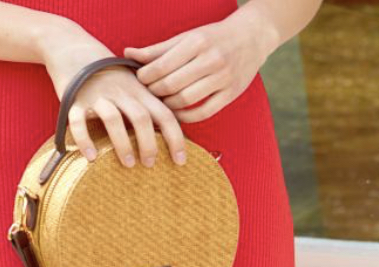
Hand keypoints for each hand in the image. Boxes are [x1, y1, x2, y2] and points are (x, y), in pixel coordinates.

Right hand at [38, 21, 186, 167]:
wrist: (75, 51)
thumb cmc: (111, 77)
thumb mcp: (134, 86)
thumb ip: (150, 107)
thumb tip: (171, 139)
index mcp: (140, 91)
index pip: (165, 115)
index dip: (175, 138)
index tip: (180, 161)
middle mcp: (121, 93)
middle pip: (141, 118)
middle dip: (149, 144)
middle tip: (150, 164)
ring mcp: (97, 96)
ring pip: (113, 119)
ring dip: (123, 144)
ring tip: (129, 164)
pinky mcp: (74, 101)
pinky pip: (78, 122)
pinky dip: (84, 140)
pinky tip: (91, 157)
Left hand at [123, 8, 279, 122]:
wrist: (251, 37)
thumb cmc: (212, 38)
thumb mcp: (186, 38)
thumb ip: (157, 50)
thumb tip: (127, 54)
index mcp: (197, 42)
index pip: (162, 65)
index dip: (145, 77)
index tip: (140, 79)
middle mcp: (211, 59)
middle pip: (171, 84)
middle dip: (154, 92)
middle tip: (147, 94)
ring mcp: (223, 78)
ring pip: (186, 100)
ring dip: (167, 105)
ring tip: (160, 103)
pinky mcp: (231, 94)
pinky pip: (204, 112)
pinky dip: (186, 117)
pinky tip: (176, 113)